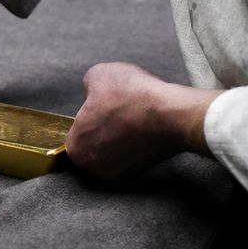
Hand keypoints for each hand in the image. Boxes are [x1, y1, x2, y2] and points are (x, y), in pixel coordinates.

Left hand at [66, 62, 222, 178]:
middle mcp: (93, 167)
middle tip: (120, 111)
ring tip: (133, 117)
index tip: (104, 106)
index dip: (91, 115)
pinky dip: (137, 142)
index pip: (78, 131)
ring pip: (114, 149)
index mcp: (75, 148)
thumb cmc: (131, 95)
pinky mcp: (142, 172)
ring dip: (121, 136)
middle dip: (105, 127)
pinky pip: (133, 154)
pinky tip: (144, 128)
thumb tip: (92, 93)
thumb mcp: (98, 75)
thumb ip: (87, 86)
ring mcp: (118, 173)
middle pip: (95, 142)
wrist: (172, 115)